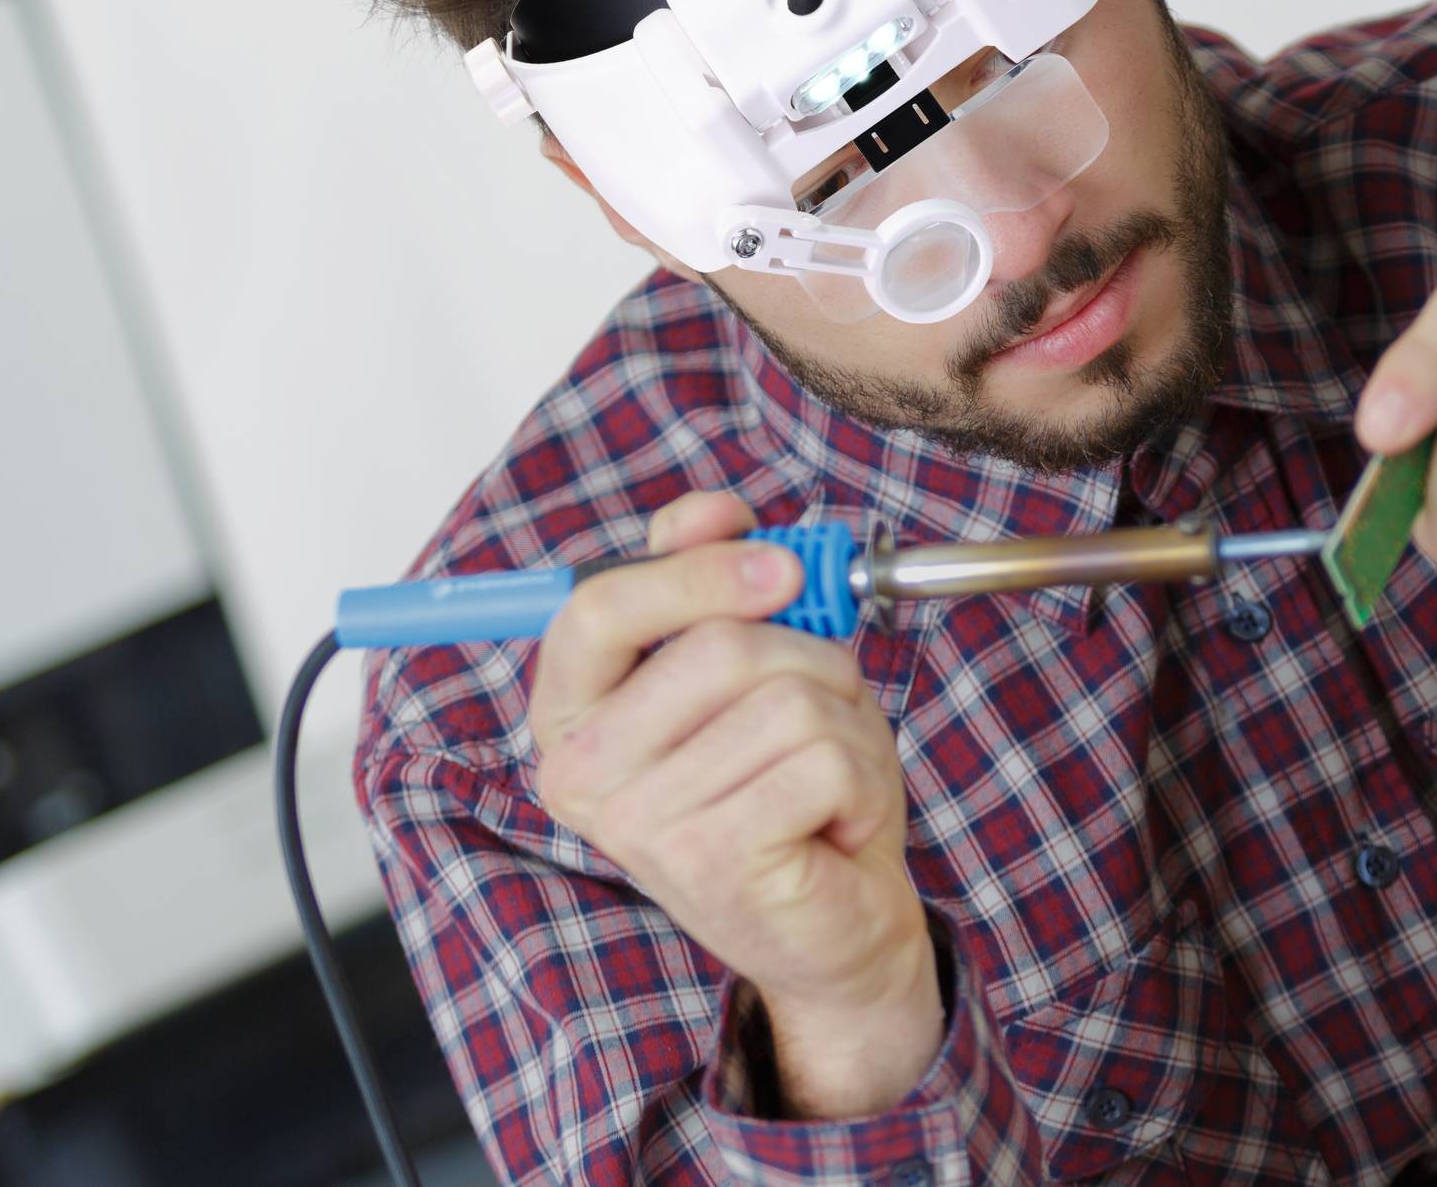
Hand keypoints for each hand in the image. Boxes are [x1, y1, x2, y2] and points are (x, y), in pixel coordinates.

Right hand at [529, 492, 942, 1116]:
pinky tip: (838, 822)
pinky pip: (823, 758)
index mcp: (572, 713)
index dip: (695, 569)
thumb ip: (712, 583)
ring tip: (828, 777)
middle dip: (809, 657)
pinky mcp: (709, 861)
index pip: (597, 605)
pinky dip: (864, 778)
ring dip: (846, 723)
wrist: (838, 926)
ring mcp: (639, 824)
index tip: (778, 567)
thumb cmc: (792, 789)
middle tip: (822, 711)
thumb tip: (708, 510)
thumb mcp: (752, 670)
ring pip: (786, 697)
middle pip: (717, 644)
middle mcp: (581, 772)